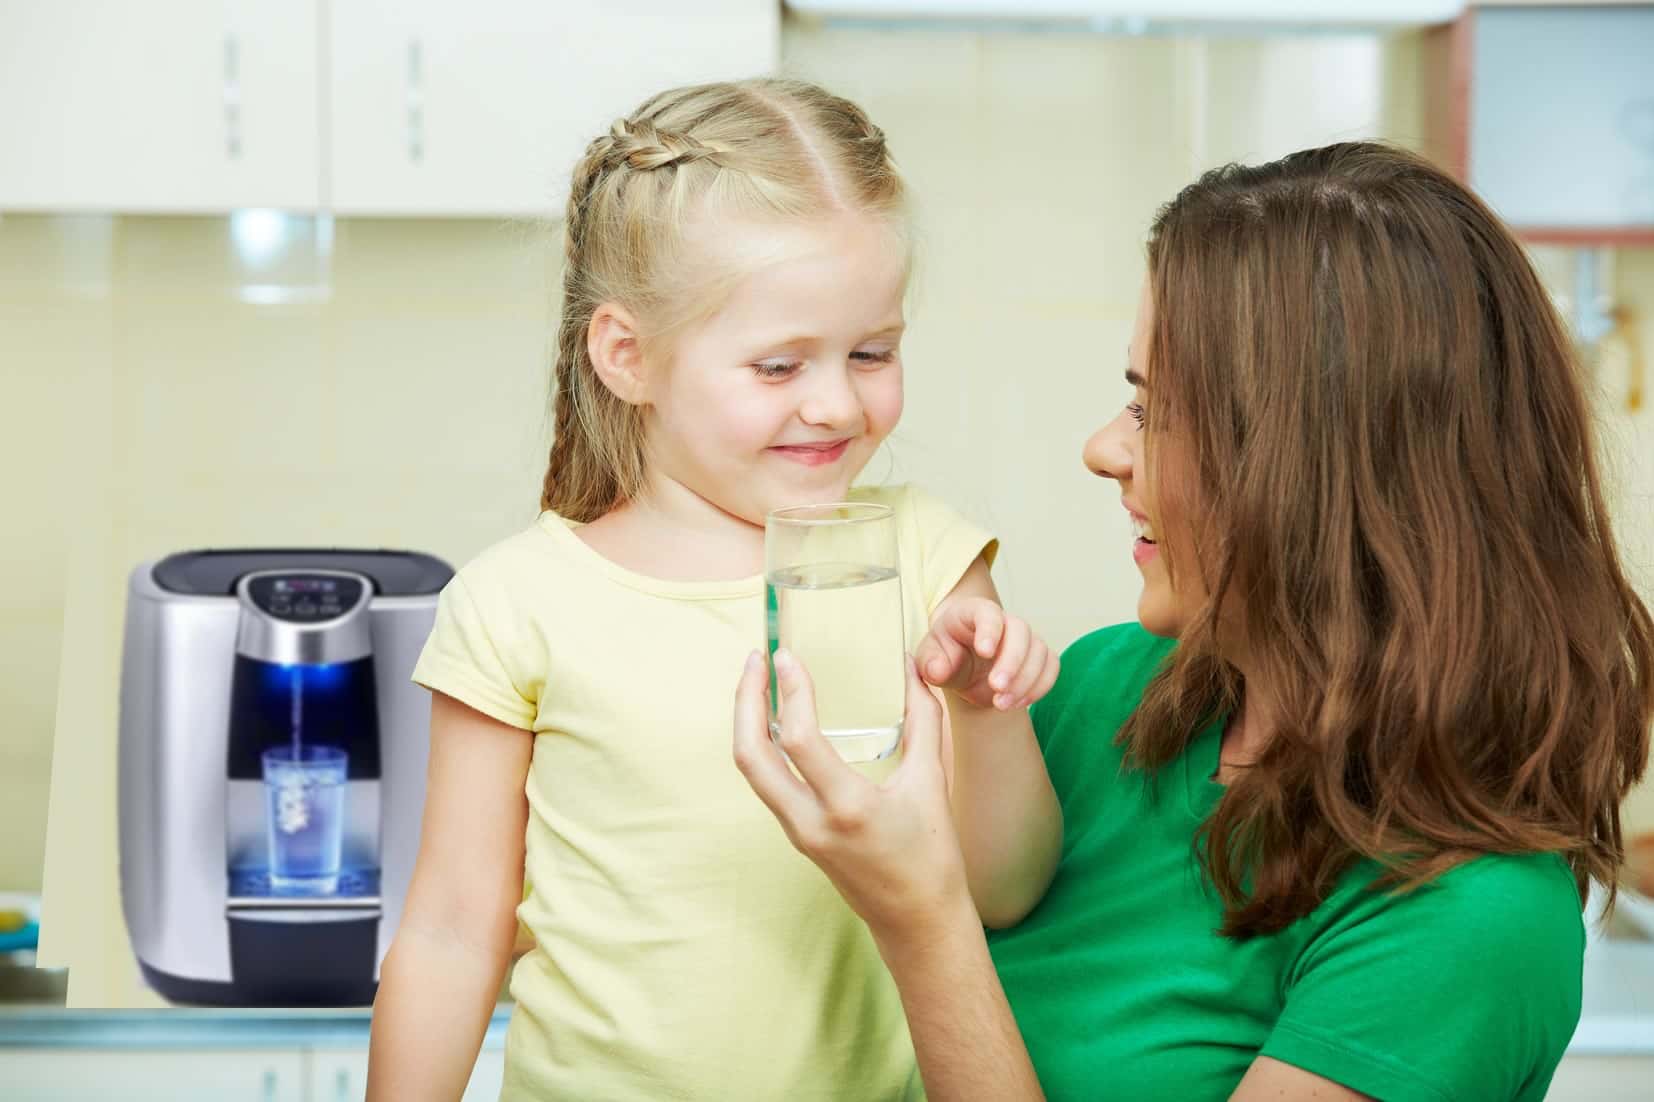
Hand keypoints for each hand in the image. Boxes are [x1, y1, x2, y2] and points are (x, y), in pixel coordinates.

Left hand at [732, 649, 971, 949]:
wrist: (917, 922)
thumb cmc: (931, 858)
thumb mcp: (932, 783)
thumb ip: (923, 722)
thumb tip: (915, 671)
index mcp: (847, 807)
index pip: (799, 740)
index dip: (790, 692)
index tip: (787, 656)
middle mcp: (810, 822)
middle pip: (751, 755)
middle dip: (745, 701)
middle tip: (756, 660)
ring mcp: (798, 832)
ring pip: (752, 771)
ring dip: (747, 721)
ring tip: (759, 681)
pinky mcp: (798, 835)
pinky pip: (766, 783)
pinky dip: (762, 744)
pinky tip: (775, 719)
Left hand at [915, 597, 1059, 711]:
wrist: (962, 673)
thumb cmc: (944, 658)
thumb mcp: (929, 661)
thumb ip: (931, 664)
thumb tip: (939, 670)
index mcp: (973, 613)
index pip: (988, 613)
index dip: (990, 630)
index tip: (984, 652)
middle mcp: (1004, 621)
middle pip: (1020, 630)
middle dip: (1012, 660)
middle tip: (996, 687)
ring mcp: (1024, 639)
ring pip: (1039, 651)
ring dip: (1025, 680)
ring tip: (1000, 704)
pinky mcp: (1038, 658)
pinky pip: (1051, 667)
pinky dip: (1039, 687)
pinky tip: (1017, 703)